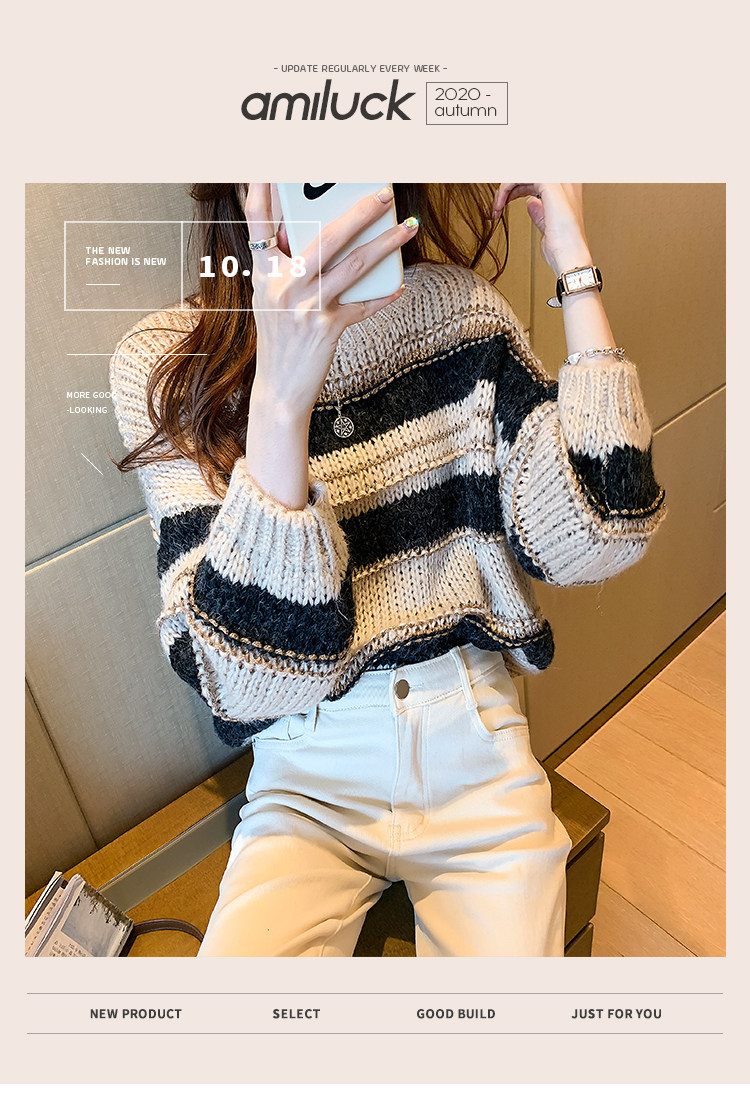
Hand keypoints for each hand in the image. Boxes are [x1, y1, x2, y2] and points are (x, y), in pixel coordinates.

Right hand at [245, 183, 416, 419]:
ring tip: (407, 229)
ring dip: (385, 245)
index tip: (272, 160)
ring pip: (353, 266)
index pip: (258, 219)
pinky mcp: (326, 328)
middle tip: (384, 193)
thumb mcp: (272, 297)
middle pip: (325, 236)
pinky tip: (398, 285)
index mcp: (264, 271)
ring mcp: (305, 306)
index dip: (263, 186)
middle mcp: (283, 285)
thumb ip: (286, 265)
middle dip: (359, 211)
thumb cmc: (280, 339)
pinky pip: (362, 305)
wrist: (279, 389)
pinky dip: (383, 296)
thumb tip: (314, 232)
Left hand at [492, 183, 591, 276]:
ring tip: (496, 208)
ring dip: (503, 189)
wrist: (569, 257)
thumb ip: (540, 212)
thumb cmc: (562, 249)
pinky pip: (519, 176)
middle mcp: (566, 180)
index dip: (518, 187)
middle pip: (528, 174)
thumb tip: (531, 202)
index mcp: (568, 188)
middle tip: (496, 206)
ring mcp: (559, 180)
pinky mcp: (549, 183)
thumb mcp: (547, 227)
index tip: (503, 202)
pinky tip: (500, 205)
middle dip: (508, 187)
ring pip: (522, 173)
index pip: (537, 178)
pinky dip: (504, 189)